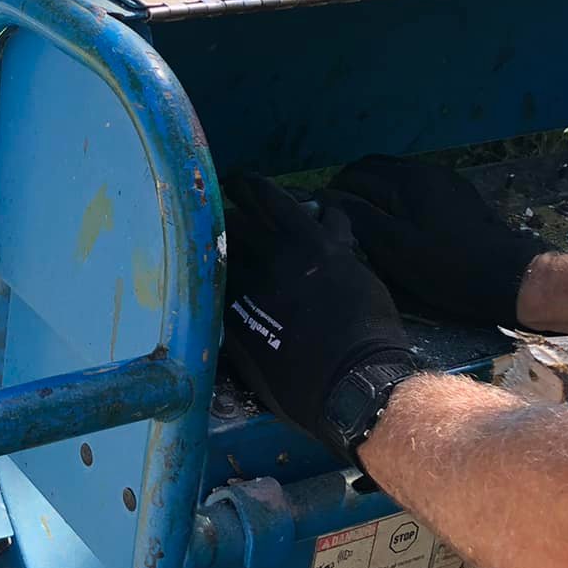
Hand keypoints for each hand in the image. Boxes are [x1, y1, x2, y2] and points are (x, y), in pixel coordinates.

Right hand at [221, 173, 410, 463]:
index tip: (208, 218)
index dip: (213, 225)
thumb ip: (230, 321)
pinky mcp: (348, 255)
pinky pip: (333, 221)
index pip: (223, 238)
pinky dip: (323, 215)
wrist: (359, 384)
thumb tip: (218, 300)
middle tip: (233, 183)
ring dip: (278, 195)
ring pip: (292, 204)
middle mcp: (279, 256)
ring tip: (272, 193)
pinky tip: (322, 217)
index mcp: (247, 281)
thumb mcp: (248, 357)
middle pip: (253, 209)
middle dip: (240, 192)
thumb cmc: (299, 383)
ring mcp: (317, 251)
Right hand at [318, 155, 544, 327]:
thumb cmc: (446, 268)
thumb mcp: (395, 248)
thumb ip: (359, 218)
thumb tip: (328, 197)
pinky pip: (414, 184)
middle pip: (374, 167)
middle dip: (352, 186)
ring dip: (374, 189)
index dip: (334, 192)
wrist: (507, 276)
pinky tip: (395, 218)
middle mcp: (424, 170)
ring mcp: (444, 179)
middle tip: (339, 215)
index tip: (322, 214)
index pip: (355, 174)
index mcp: (406, 179)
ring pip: (395, 174)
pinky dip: (395, 194)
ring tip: (364, 218)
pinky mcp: (457, 193)